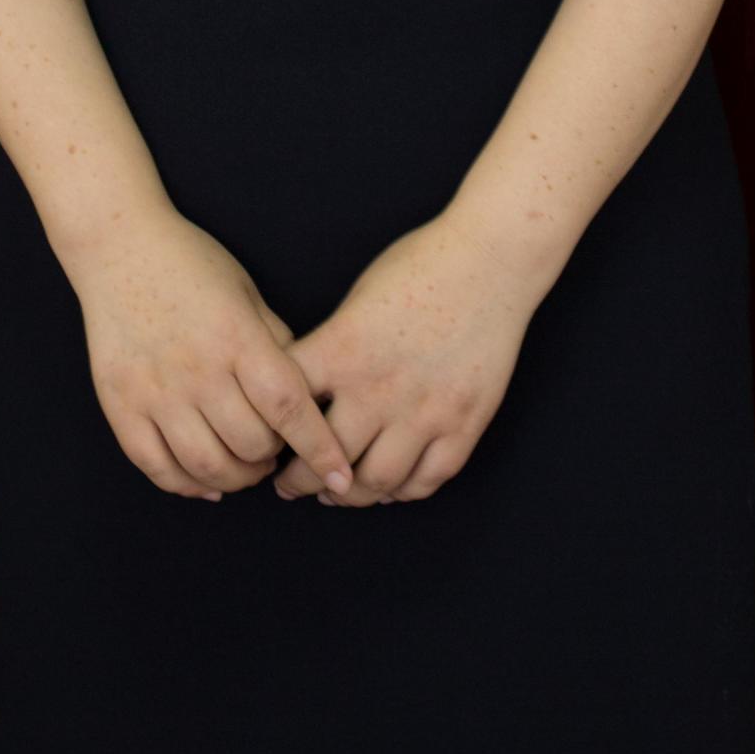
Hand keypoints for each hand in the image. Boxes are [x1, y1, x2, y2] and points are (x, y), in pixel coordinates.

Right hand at [69, 207, 356, 503]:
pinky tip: (206, 481)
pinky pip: (157, 467)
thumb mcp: (247, 292)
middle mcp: (197, 369)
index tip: (339, 476)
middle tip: (276, 452)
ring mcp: (155, 391)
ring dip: (237, 479)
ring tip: (246, 467)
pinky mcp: (121, 406)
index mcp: (236, 336)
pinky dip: (188, 485)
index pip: (287, 406)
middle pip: (250, 444)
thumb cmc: (192, 264)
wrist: (120, 246)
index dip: (318, 448)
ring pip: (206, 466)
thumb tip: (304, 395)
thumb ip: (275, 342)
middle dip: (273, 459)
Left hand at [270, 212, 540, 506]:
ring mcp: (426, 411)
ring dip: (350, 495)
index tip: (265, 444)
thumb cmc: (419, 265)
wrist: (489, 259)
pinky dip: (403, 491)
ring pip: (376, 482)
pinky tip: (390, 486)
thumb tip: (309, 395)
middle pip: (326, 460)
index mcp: (344, 350)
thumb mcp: (357, 299)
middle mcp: (380, 388)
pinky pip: (427, 479)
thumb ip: (332, 349)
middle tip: (290, 484)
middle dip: (300, 481)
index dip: (269, 434)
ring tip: (337, 491)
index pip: (288, 410)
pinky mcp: (464, 423)